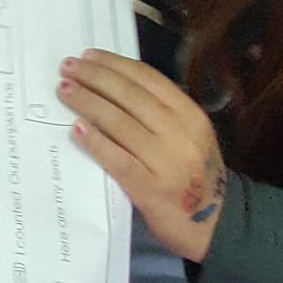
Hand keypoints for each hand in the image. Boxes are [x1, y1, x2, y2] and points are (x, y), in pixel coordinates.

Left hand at [58, 52, 226, 263]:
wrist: (216, 226)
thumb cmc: (194, 174)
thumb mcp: (190, 134)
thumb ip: (162, 111)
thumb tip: (113, 82)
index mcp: (190, 114)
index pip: (146, 78)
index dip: (114, 63)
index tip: (89, 56)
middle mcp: (180, 133)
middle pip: (128, 94)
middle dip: (94, 76)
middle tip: (68, 67)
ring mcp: (165, 162)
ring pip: (118, 121)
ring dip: (87, 101)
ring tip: (65, 90)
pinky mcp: (150, 189)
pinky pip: (116, 158)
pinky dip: (95, 140)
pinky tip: (77, 127)